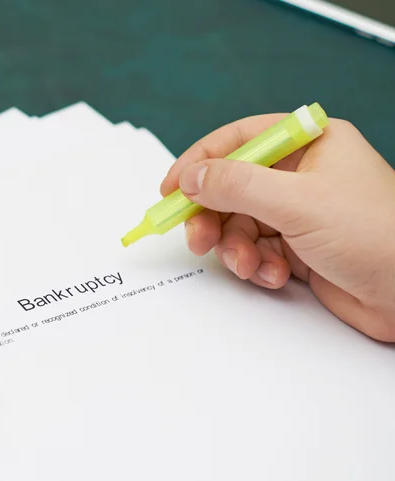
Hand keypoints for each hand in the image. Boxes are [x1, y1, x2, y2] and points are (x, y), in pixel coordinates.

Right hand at [161, 115, 394, 341]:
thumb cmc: (374, 234)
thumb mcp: (298, 202)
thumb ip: (238, 186)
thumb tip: (191, 177)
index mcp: (308, 145)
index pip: (238, 141)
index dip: (199, 163)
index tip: (170, 189)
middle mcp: (300, 175)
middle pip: (231, 188)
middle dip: (214, 217)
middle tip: (198, 238)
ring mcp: (297, 213)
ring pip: (239, 225)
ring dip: (237, 250)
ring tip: (251, 265)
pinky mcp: (296, 247)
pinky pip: (256, 251)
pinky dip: (258, 266)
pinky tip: (276, 276)